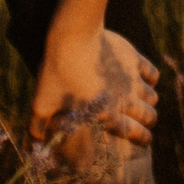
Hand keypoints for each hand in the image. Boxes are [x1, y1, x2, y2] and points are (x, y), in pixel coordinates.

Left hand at [29, 26, 158, 174]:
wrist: (73, 37)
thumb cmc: (58, 73)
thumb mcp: (43, 103)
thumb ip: (39, 127)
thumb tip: (31, 147)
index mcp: (110, 114)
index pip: (137, 133)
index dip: (143, 139)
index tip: (145, 140)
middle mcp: (127, 99)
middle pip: (150, 116)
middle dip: (148, 121)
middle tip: (145, 121)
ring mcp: (132, 78)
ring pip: (152, 96)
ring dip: (148, 101)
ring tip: (142, 101)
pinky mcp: (133, 58)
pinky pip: (152, 73)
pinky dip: (150, 78)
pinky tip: (143, 78)